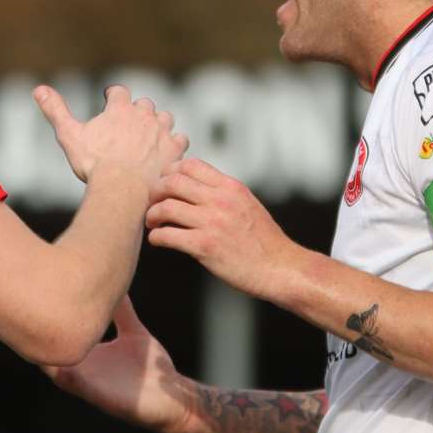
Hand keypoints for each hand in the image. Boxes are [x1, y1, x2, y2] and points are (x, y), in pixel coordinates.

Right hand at [33, 84, 187, 186]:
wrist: (122, 188)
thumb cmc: (93, 164)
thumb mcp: (69, 135)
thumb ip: (55, 110)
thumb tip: (38, 88)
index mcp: (119, 108)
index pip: (119, 92)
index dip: (113, 96)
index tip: (109, 100)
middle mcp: (143, 114)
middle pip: (144, 104)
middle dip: (137, 111)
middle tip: (130, 124)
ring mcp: (161, 131)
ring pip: (165, 118)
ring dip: (158, 124)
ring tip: (150, 136)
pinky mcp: (174, 149)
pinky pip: (180, 139)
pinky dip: (174, 143)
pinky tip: (167, 152)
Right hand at [44, 297, 202, 432]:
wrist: (172, 397)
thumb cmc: (150, 369)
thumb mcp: (133, 333)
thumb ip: (123, 312)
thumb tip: (115, 283)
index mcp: (89, 355)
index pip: (63, 336)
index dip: (47, 321)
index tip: (34, 299)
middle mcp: (85, 369)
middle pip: (53, 353)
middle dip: (37, 338)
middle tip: (21, 317)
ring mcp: (91, 384)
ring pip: (59, 371)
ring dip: (47, 359)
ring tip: (34, 340)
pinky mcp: (102, 398)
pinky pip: (80, 387)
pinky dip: (69, 376)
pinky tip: (61, 365)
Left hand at [145, 158, 296, 300]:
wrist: (280, 268)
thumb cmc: (264, 241)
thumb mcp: (247, 204)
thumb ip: (223, 192)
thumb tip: (197, 186)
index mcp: (230, 187)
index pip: (190, 165)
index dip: (170, 172)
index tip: (164, 184)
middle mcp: (220, 200)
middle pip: (172, 181)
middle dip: (155, 191)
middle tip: (152, 202)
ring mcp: (212, 223)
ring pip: (166, 207)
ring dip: (152, 214)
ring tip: (153, 222)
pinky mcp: (205, 246)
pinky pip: (168, 235)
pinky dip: (157, 237)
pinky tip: (158, 240)